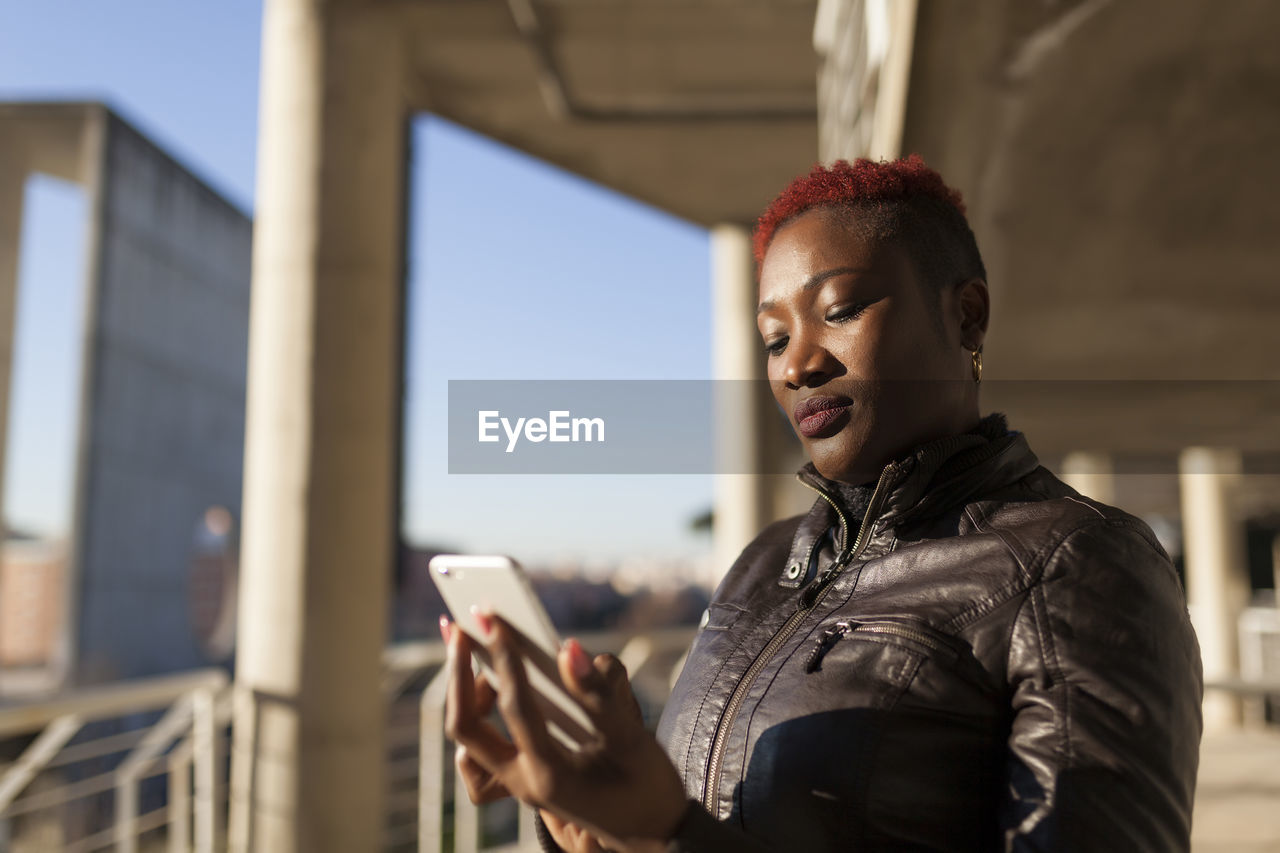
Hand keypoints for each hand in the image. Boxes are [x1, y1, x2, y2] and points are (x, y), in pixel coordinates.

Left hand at [442, 612, 687, 852]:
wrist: (651, 834)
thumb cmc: (647, 786)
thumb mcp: (632, 740)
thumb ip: (600, 694)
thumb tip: (568, 648)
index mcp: (549, 772)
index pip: (515, 706)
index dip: (504, 656)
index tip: (492, 617)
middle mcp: (523, 780)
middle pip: (465, 727)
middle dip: (457, 675)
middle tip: (457, 628)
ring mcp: (518, 782)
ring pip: (467, 738)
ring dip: (465, 692)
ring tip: (474, 648)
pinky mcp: (521, 777)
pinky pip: (481, 747)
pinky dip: (480, 713)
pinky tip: (495, 684)